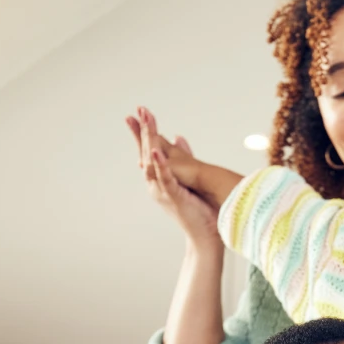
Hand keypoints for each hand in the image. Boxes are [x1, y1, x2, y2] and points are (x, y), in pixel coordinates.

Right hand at [126, 105, 218, 245]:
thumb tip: (178, 138)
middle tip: (140, 110)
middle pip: (146, 152)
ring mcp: (163, 191)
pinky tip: (157, 152)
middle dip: (143, 130)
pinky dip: (161, 165)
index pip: (149, 150)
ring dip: (149, 142)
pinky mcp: (173, 197)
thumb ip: (182, 158)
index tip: (138, 112)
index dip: (143, 131)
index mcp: (160, 178)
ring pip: (152, 163)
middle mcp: (156, 183)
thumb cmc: (199, 209)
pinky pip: (165, 179)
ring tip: (147, 123)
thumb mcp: (188, 176)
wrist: (205, 234)